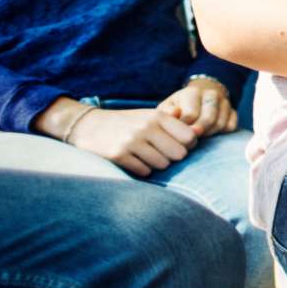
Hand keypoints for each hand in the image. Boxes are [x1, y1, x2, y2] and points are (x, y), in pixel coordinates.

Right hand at [67, 107, 200, 178]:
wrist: (88, 126)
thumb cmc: (127, 123)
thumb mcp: (149, 116)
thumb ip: (173, 122)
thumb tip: (197, 130)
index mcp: (157, 116)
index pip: (189, 137)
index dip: (188, 145)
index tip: (179, 145)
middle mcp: (146, 127)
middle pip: (179, 154)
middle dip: (173, 157)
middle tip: (162, 154)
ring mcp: (131, 142)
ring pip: (162, 165)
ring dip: (157, 164)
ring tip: (146, 156)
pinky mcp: (118, 155)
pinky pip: (144, 171)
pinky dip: (142, 169)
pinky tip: (134, 161)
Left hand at [157, 77, 236, 136]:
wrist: (200, 96)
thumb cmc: (180, 105)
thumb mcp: (169, 106)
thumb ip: (167, 112)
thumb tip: (175, 114)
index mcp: (193, 92)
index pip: (191, 115)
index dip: (183, 127)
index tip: (177, 130)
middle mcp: (212, 94)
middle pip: (208, 119)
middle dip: (198, 132)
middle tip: (190, 138)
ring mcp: (225, 102)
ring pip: (220, 124)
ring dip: (209, 134)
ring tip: (199, 135)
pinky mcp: (234, 111)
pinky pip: (231, 126)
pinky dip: (221, 132)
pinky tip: (211, 131)